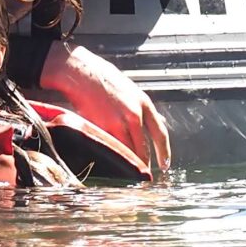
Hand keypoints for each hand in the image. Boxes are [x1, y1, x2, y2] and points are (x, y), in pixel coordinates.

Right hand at [39, 39, 170, 178]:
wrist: (81, 71)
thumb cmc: (102, 78)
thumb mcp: (129, 89)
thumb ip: (141, 108)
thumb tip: (156, 121)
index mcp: (144, 103)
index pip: (160, 133)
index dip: (164, 152)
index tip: (165, 164)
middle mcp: (135, 114)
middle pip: (144, 148)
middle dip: (143, 164)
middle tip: (143, 175)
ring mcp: (119, 121)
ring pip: (128, 152)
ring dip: (128, 164)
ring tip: (127, 173)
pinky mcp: (103, 127)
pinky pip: (112, 148)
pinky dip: (113, 157)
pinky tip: (112, 162)